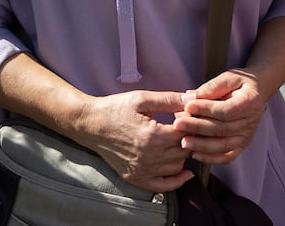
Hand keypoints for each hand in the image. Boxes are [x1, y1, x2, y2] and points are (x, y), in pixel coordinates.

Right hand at [76, 90, 192, 192]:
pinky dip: (177, 180)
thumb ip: (170, 99)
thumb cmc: (116, 108)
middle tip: (185, 128)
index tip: (187, 116)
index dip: (191, 124)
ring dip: (183, 155)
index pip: (187, 134)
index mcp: (152, 135)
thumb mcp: (142, 99)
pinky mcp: (136, 178)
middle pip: (185, 151)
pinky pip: (164, 186)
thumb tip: (194, 98)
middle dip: (189, 138)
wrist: (90, 124)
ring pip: (177, 166)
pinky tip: (184, 172)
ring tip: (179, 142)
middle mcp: (149, 156)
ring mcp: (142, 170)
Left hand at [174, 69, 268, 165]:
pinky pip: (227, 156)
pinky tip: (195, 154)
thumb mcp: (229, 77)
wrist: (258, 90)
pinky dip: (211, 158)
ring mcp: (247, 136)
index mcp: (250, 102)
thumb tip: (194, 96)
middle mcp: (250, 123)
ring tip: (183, 142)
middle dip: (197, 127)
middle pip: (222, 129)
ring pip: (223, 145)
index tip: (188, 106)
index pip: (226, 110)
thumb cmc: (240, 82)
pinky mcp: (241, 145)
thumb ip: (213, 87)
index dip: (206, 109)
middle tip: (178, 124)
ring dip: (202, 145)